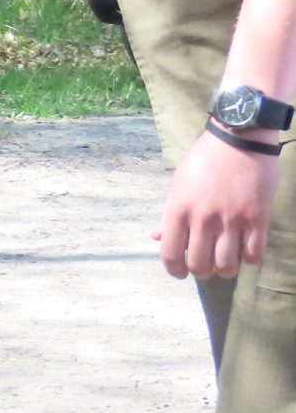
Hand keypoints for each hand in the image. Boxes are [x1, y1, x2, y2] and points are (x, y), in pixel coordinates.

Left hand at [156, 129, 281, 278]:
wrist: (239, 139)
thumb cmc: (204, 160)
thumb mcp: (178, 184)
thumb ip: (168, 214)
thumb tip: (156, 238)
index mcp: (178, 209)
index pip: (170, 254)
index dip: (174, 270)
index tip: (180, 273)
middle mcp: (202, 219)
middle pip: (200, 265)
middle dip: (202, 272)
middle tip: (206, 267)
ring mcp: (231, 220)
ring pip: (227, 265)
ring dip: (226, 270)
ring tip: (226, 263)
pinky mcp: (257, 218)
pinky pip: (254, 254)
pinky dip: (250, 260)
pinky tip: (247, 252)